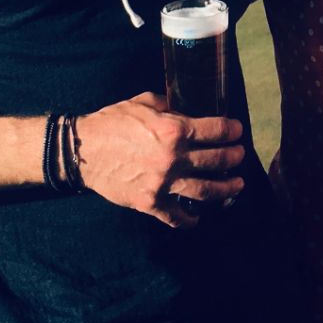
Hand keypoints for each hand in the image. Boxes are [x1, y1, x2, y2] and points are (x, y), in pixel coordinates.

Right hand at [73, 92, 245, 227]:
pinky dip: (190, 219)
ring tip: (237, 185)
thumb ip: (169, 105)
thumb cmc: (112, 122)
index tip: (238, 131)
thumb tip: (184, 109)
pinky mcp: (150, 203)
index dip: (232, 130)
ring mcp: (163, 184)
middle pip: (216, 160)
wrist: (82, 150)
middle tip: (240, 156)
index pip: (215, 131)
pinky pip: (176, 217)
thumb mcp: (144, 102)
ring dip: (226, 189)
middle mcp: (173, 158)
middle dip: (233, 157)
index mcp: (174, 129)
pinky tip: (198, 217)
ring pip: (205, 191)